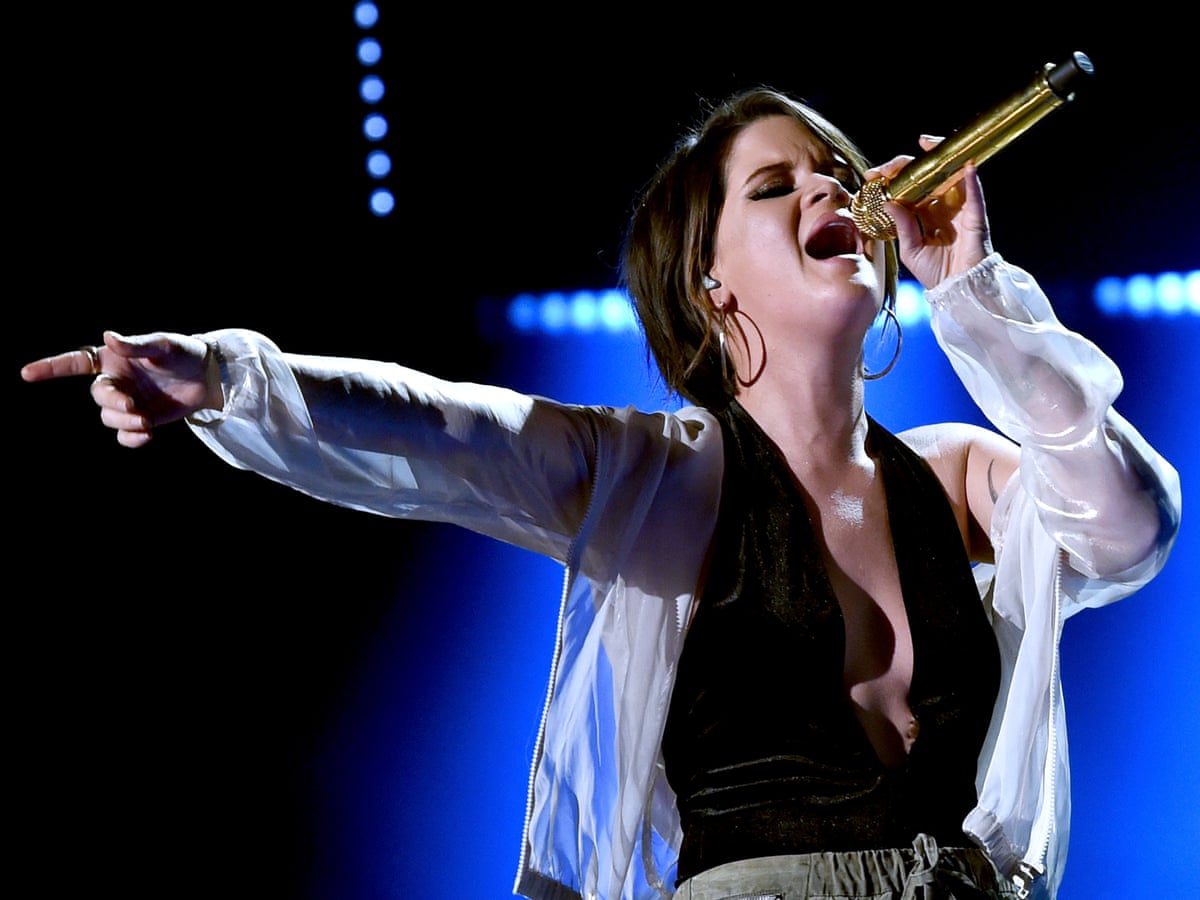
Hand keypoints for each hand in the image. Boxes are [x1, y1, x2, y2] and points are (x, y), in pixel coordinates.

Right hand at [21, 331, 221, 447]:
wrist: (208, 377)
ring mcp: (127, 402)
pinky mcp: (142, 420)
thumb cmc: (184, 353)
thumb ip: (137, 345)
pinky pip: (125, 436)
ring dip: (124, 422)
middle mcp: (115, 381)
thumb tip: (109, 336)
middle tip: (134, 407)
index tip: (26, 373)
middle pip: (98, 397)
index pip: (75, 362)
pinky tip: (146, 436)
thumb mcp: (163, 346)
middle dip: (112, 404)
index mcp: (113, 358)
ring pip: (110, 418)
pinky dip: (131, 439)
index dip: (50, 367)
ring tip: (146, 423)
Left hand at [863, 135, 992, 288]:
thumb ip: (901, 226)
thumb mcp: (909, 250)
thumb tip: (888, 203)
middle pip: (927, 175)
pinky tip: (965, 165)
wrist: (958, 290)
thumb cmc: (935, 272)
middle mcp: (941, 206)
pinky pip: (974, 195)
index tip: (872, 176)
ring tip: (927, 145)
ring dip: (941, 158)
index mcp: (923, 212)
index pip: (908, 186)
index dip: (893, 177)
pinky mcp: (975, 217)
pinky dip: (971, 180)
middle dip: (907, 164)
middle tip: (889, 167)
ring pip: (951, 175)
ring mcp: (959, 208)